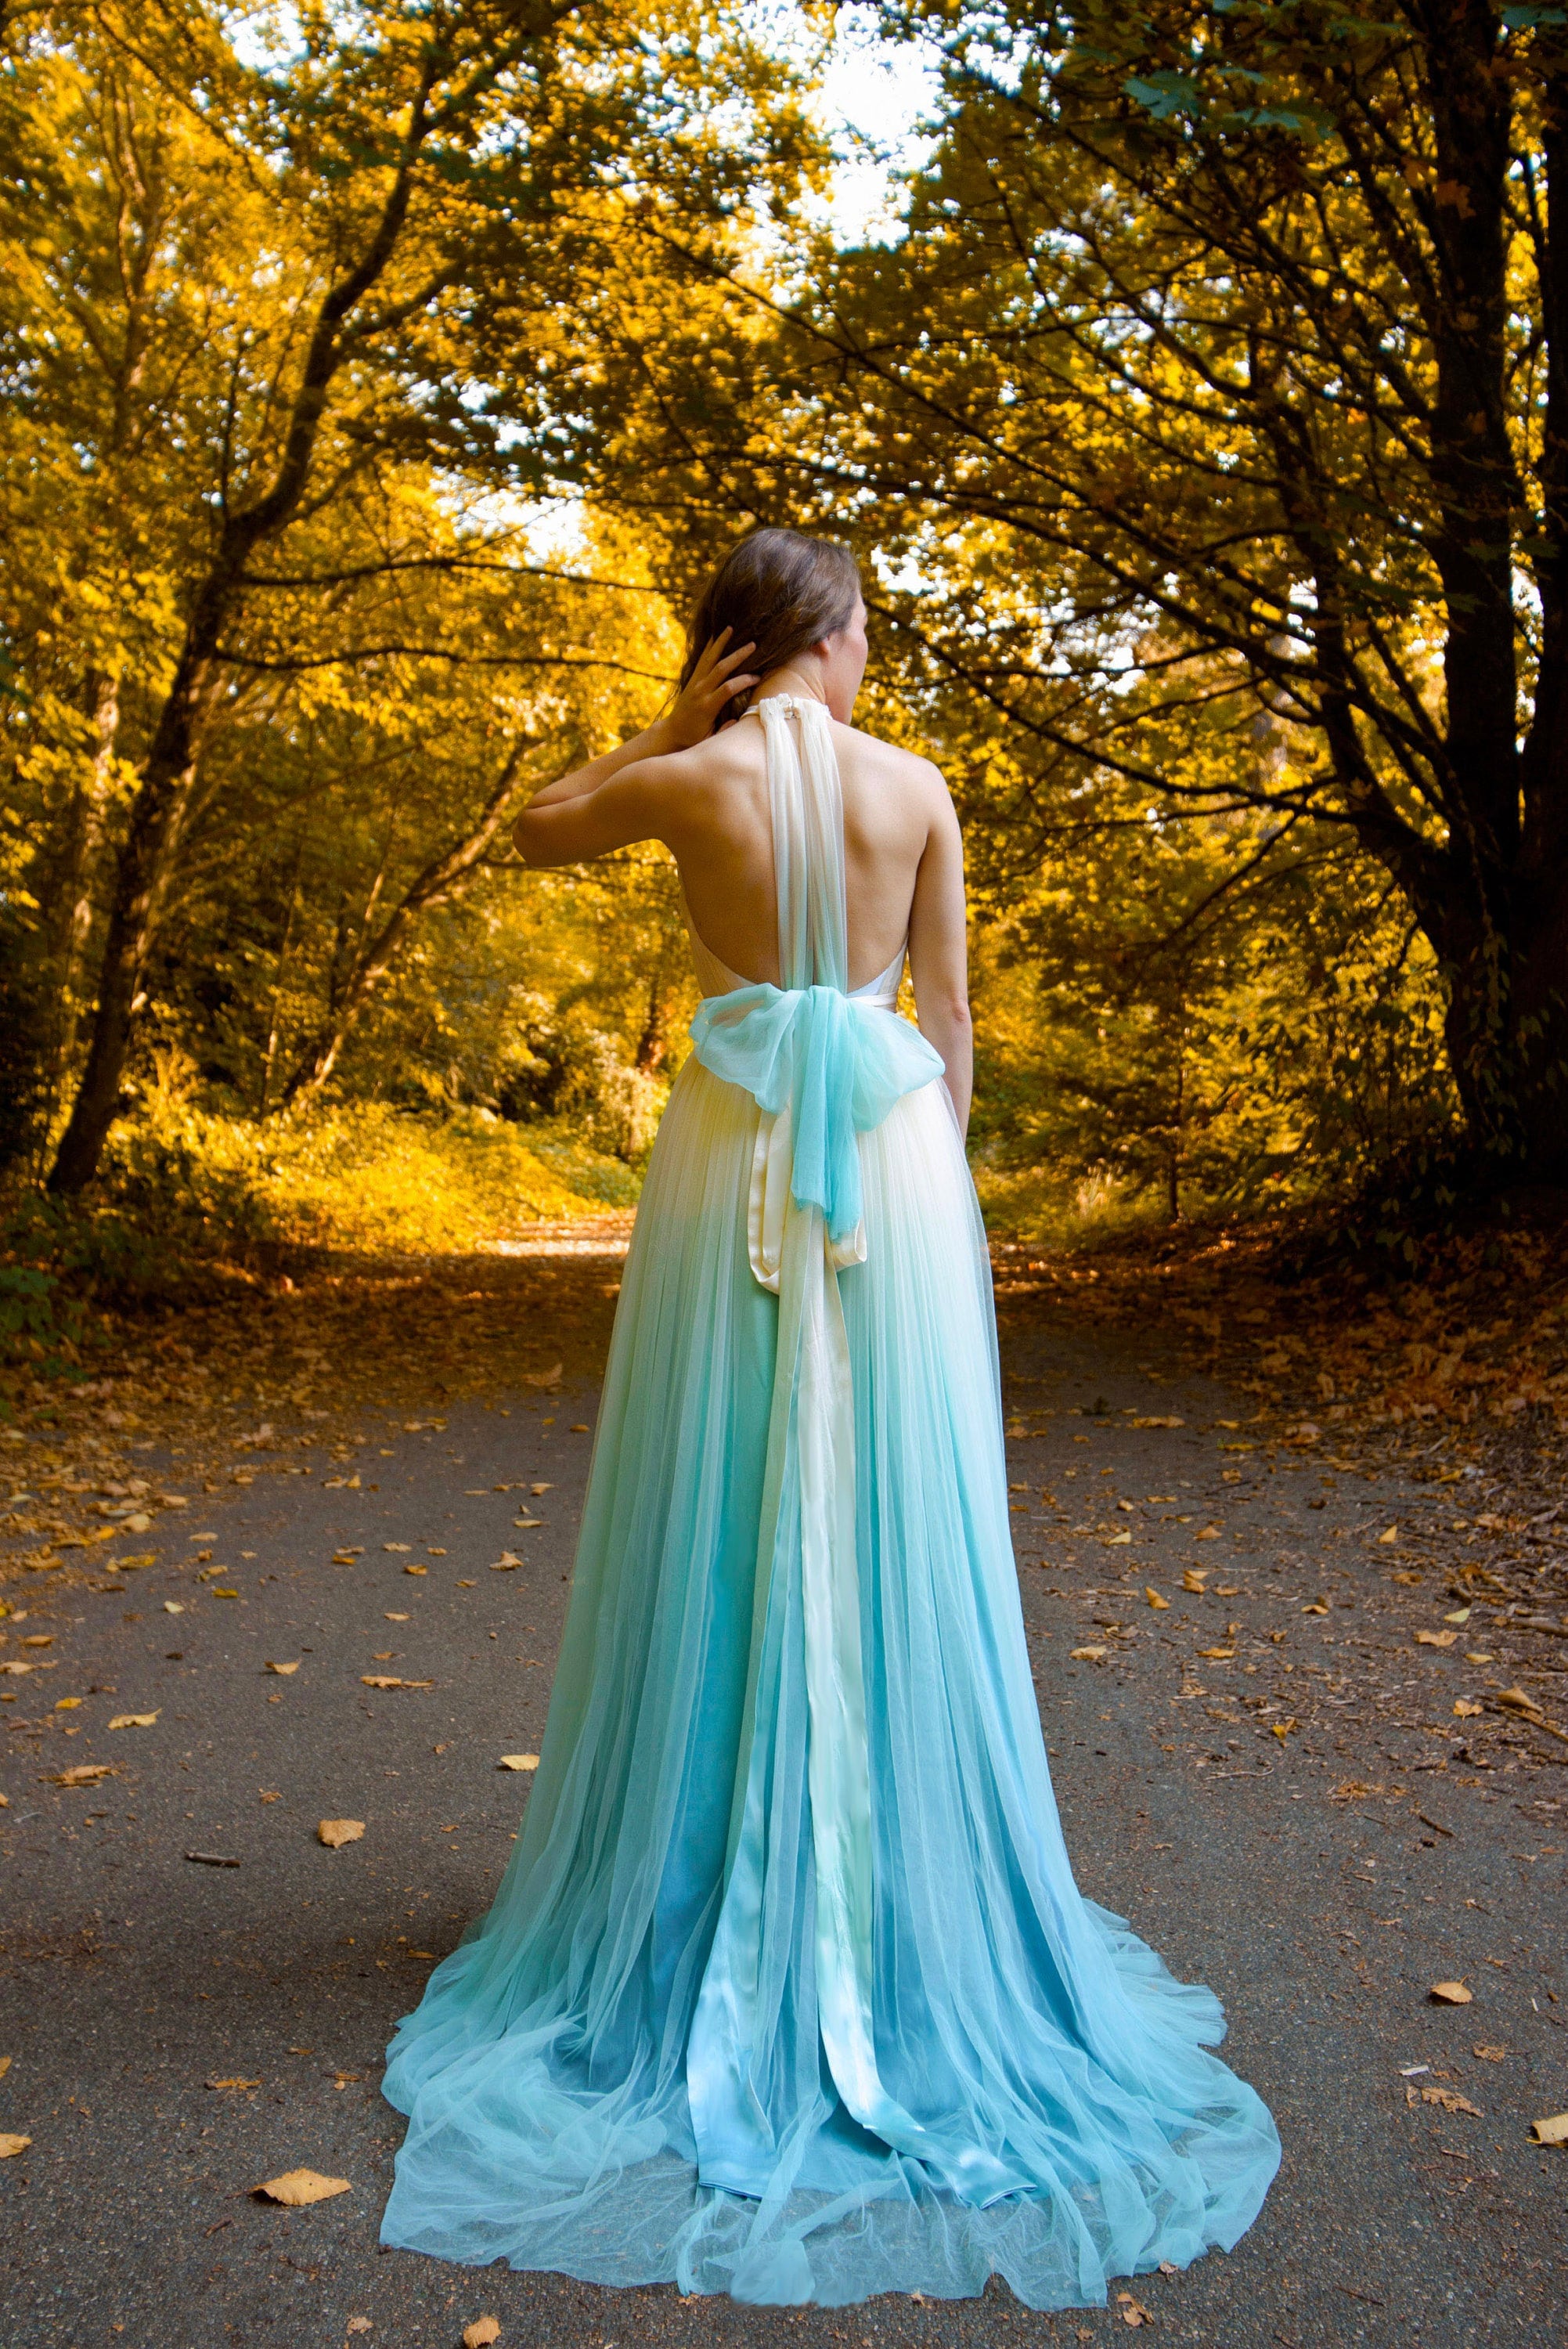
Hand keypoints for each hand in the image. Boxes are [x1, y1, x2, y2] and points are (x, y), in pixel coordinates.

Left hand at [666, 629, 758, 746]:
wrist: (672, 732)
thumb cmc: (695, 738)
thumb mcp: (710, 739)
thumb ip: (724, 730)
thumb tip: (737, 720)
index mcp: (707, 706)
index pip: (728, 688)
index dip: (744, 681)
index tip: (758, 677)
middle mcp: (700, 691)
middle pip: (721, 668)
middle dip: (738, 655)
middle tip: (753, 644)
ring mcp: (695, 683)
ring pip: (710, 659)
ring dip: (721, 643)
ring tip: (731, 628)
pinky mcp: (692, 679)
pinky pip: (702, 659)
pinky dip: (710, 647)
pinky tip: (716, 636)